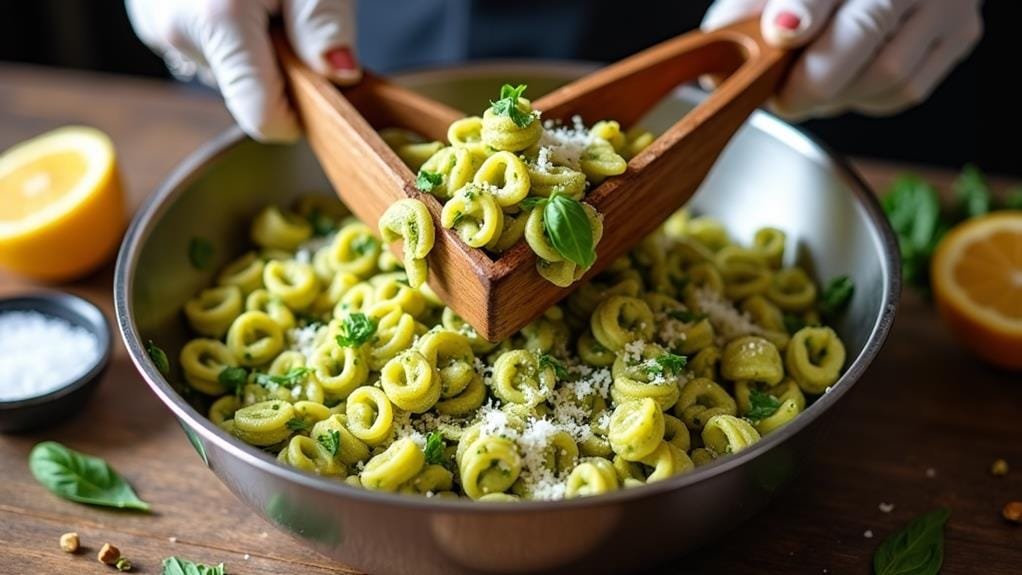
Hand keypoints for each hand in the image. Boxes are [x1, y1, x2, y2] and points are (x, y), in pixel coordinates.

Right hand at [127, 0, 358, 140]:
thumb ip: (323, 23)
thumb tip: (340, 78)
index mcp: (219, 22)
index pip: (264, 121)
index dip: (299, 117)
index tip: (319, 90)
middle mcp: (178, 31)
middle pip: (245, 97)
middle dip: (277, 74)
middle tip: (289, 22)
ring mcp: (156, 26)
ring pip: (225, 73)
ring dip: (251, 52)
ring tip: (261, 3)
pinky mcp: (148, 18)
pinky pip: (202, 49)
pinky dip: (225, 36)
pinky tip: (232, 0)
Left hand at [702, 0, 982, 119]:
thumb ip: (749, 7)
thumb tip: (718, 52)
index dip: (804, 8)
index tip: (781, 33)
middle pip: (864, 31)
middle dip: (811, 80)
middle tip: (780, 99)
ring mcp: (945, 4)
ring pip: (888, 73)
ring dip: (837, 97)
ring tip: (808, 90)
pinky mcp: (959, 35)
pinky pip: (907, 91)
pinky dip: (866, 99)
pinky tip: (848, 84)